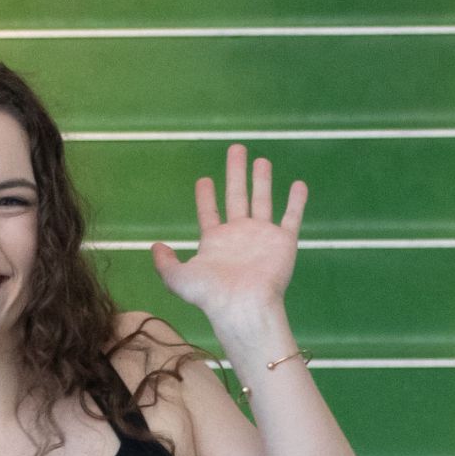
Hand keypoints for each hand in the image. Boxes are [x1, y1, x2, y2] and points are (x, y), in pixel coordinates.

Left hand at [154, 143, 302, 350]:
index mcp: (215, 241)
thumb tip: (155, 246)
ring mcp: (262, 237)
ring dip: (262, 180)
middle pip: (237, 196)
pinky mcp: (283, 242)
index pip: (209, 211)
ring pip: (263, 200)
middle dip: (236, 172)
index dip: (205, 196)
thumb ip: (165, 262)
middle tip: (236, 149)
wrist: (243, 306)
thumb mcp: (178, 278)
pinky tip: (299, 184)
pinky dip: (296, 201)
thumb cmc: (211, 295)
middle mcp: (239, 235)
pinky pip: (292, 217)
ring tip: (261, 160)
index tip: (204, 179)